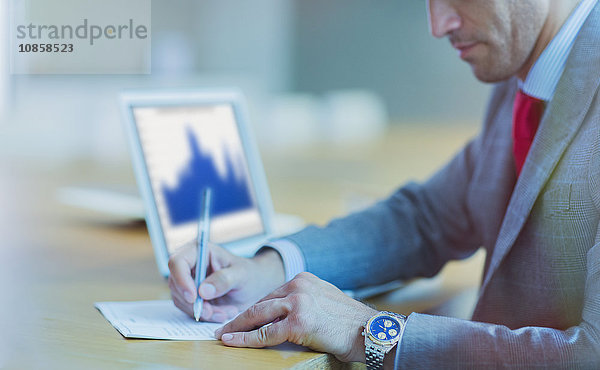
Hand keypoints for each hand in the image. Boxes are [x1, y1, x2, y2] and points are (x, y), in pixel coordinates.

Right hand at [168, 242, 284, 321]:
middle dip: (194, 302)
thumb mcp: (241, 275)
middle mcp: (190, 265)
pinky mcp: (191, 297)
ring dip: (202, 311)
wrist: (254, 286)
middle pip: (176, 284)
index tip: (194, 297)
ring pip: (182, 300)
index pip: (177, 262)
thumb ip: (224, 280)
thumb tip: (203, 291)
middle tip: (213, 312)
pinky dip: (205, 315)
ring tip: (225, 312)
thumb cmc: (249, 274)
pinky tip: (222, 313)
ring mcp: (188, 281)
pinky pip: (189, 310)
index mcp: (199, 250)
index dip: (181, 280)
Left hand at [215, 272, 377, 362]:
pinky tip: (233, 341)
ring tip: (223, 335)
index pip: (271, 294)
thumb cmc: (348, 322)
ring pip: (258, 315)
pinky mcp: (297, 322)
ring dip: (237, 326)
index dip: (254, 308)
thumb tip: (280, 315)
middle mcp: (298, 286)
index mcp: (303, 279)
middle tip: (224, 327)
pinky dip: (246, 339)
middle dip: (241, 317)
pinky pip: (265, 333)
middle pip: (261, 302)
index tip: (241, 317)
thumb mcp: (322, 301)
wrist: (368, 331)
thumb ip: (301, 301)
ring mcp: (297, 302)